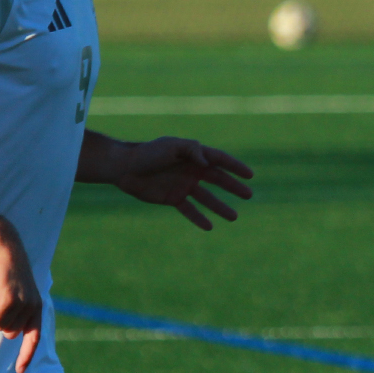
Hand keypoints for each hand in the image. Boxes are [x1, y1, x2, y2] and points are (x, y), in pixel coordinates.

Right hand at [0, 214, 40, 372]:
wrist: (3, 249)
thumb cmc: (3, 271)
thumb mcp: (12, 294)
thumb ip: (14, 313)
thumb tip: (10, 335)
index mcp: (36, 307)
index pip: (34, 337)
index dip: (27, 355)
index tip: (20, 371)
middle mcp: (34, 307)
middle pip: (8, 332)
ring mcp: (23, 305)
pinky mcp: (11, 301)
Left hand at [113, 138, 254, 229]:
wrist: (124, 167)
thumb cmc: (147, 153)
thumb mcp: (171, 146)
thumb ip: (192, 150)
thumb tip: (208, 162)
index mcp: (194, 156)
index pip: (220, 160)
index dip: (235, 167)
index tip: (249, 175)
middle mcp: (192, 171)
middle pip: (218, 180)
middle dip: (234, 187)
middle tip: (249, 195)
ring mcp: (183, 186)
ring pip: (207, 198)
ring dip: (221, 207)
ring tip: (234, 217)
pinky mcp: (173, 198)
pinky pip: (190, 210)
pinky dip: (199, 218)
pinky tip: (209, 226)